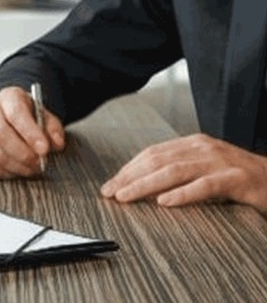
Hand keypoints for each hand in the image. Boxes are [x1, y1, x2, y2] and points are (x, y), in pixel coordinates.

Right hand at [0, 86, 64, 177]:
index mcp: (8, 97)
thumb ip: (52, 128)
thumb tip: (57, 143)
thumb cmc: (26, 115)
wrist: (7, 115)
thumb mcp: (43, 114)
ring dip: (17, 166)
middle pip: (0, 135)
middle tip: (39, 162)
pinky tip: (18, 169)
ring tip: (32, 167)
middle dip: (23, 154)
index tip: (44, 149)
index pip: (16, 114)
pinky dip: (7, 173)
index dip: (30, 134)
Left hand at [101, 133, 266, 211]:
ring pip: (175, 171)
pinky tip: (165, 202)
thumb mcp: (202, 171)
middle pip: (157, 161)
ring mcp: (220, 161)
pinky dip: (183, 194)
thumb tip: (140, 189)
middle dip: (129, 177)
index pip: (152, 154)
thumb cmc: (237, 178)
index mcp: (192, 144)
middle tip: (109, 192)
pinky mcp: (236, 178)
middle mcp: (203, 148)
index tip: (109, 185)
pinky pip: (206, 186)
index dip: (128, 169)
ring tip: (126, 196)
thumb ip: (176, 175)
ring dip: (146, 184)